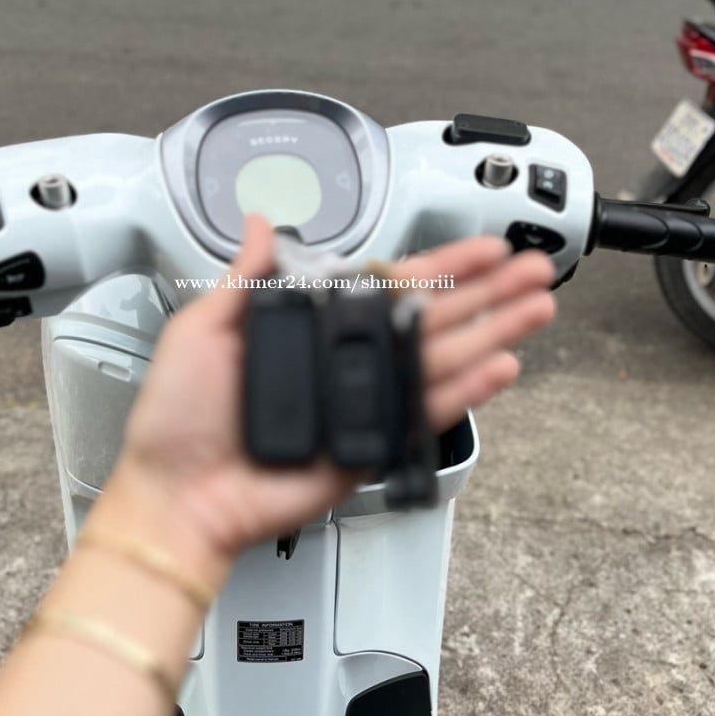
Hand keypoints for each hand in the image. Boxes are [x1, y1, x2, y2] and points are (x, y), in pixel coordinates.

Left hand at [104, 217, 555, 578]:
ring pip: (442, 359)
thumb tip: (264, 222)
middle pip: (433, 317)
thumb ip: (245, 278)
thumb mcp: (203, 329)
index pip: (390, 284)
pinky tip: (502, 366)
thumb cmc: (179, 418)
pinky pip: (424, 413)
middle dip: (489, 292)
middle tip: (537, 270)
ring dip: (495, 332)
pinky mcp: (371, 446)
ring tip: (538, 308)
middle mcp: (347, 361)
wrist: (176, 494)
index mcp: (312, 327)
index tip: (484, 246)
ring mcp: (364, 403)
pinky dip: (467, 391)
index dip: (441, 264)